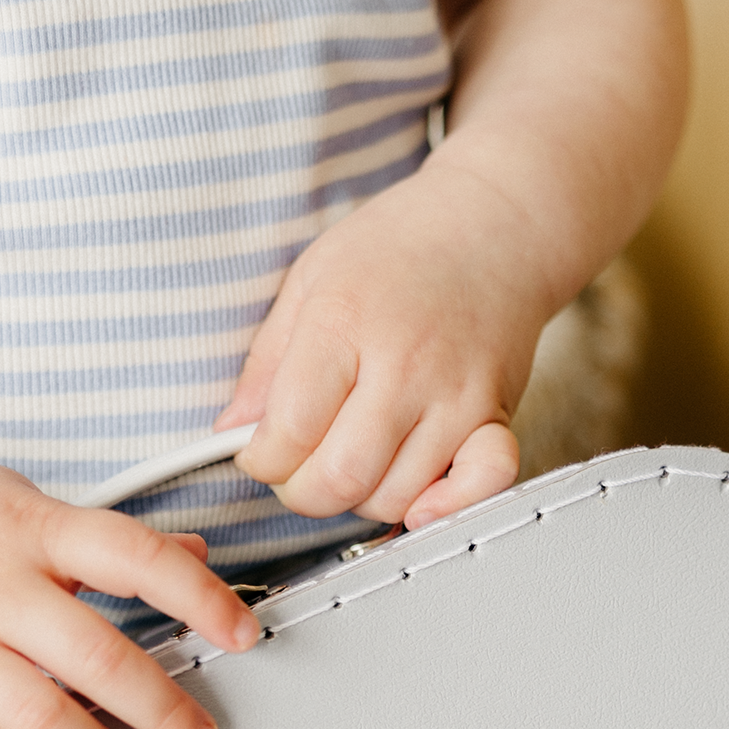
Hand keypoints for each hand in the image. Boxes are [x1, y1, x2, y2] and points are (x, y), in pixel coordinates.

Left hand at [217, 158, 552, 529]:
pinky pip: (481, 486)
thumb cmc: (401, 246)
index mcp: (345, 323)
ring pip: (394, 498)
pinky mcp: (495, 417)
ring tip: (354, 461)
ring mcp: (456, 397)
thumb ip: (267, 360)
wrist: (496, 222)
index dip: (261, 460)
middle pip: (339, 479)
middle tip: (300, 468)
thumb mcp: (311, 279)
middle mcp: (404, 366)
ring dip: (361, 499)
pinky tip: (420, 496)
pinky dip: (445, 506)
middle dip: (303, 492)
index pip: (289, 432)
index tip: (261, 452)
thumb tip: (233, 429)